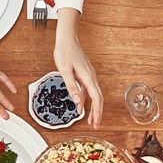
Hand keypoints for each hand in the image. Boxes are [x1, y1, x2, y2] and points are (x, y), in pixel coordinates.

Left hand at [54, 12, 103, 127]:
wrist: (67, 38)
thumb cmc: (65, 51)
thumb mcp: (64, 70)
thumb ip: (71, 86)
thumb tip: (78, 101)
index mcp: (88, 77)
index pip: (96, 98)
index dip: (97, 112)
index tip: (96, 122)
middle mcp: (91, 77)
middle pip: (98, 99)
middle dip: (98, 113)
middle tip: (96, 125)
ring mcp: (89, 75)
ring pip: (95, 95)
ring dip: (94, 108)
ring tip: (91, 119)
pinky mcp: (85, 74)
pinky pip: (89, 90)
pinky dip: (87, 100)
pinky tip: (82, 106)